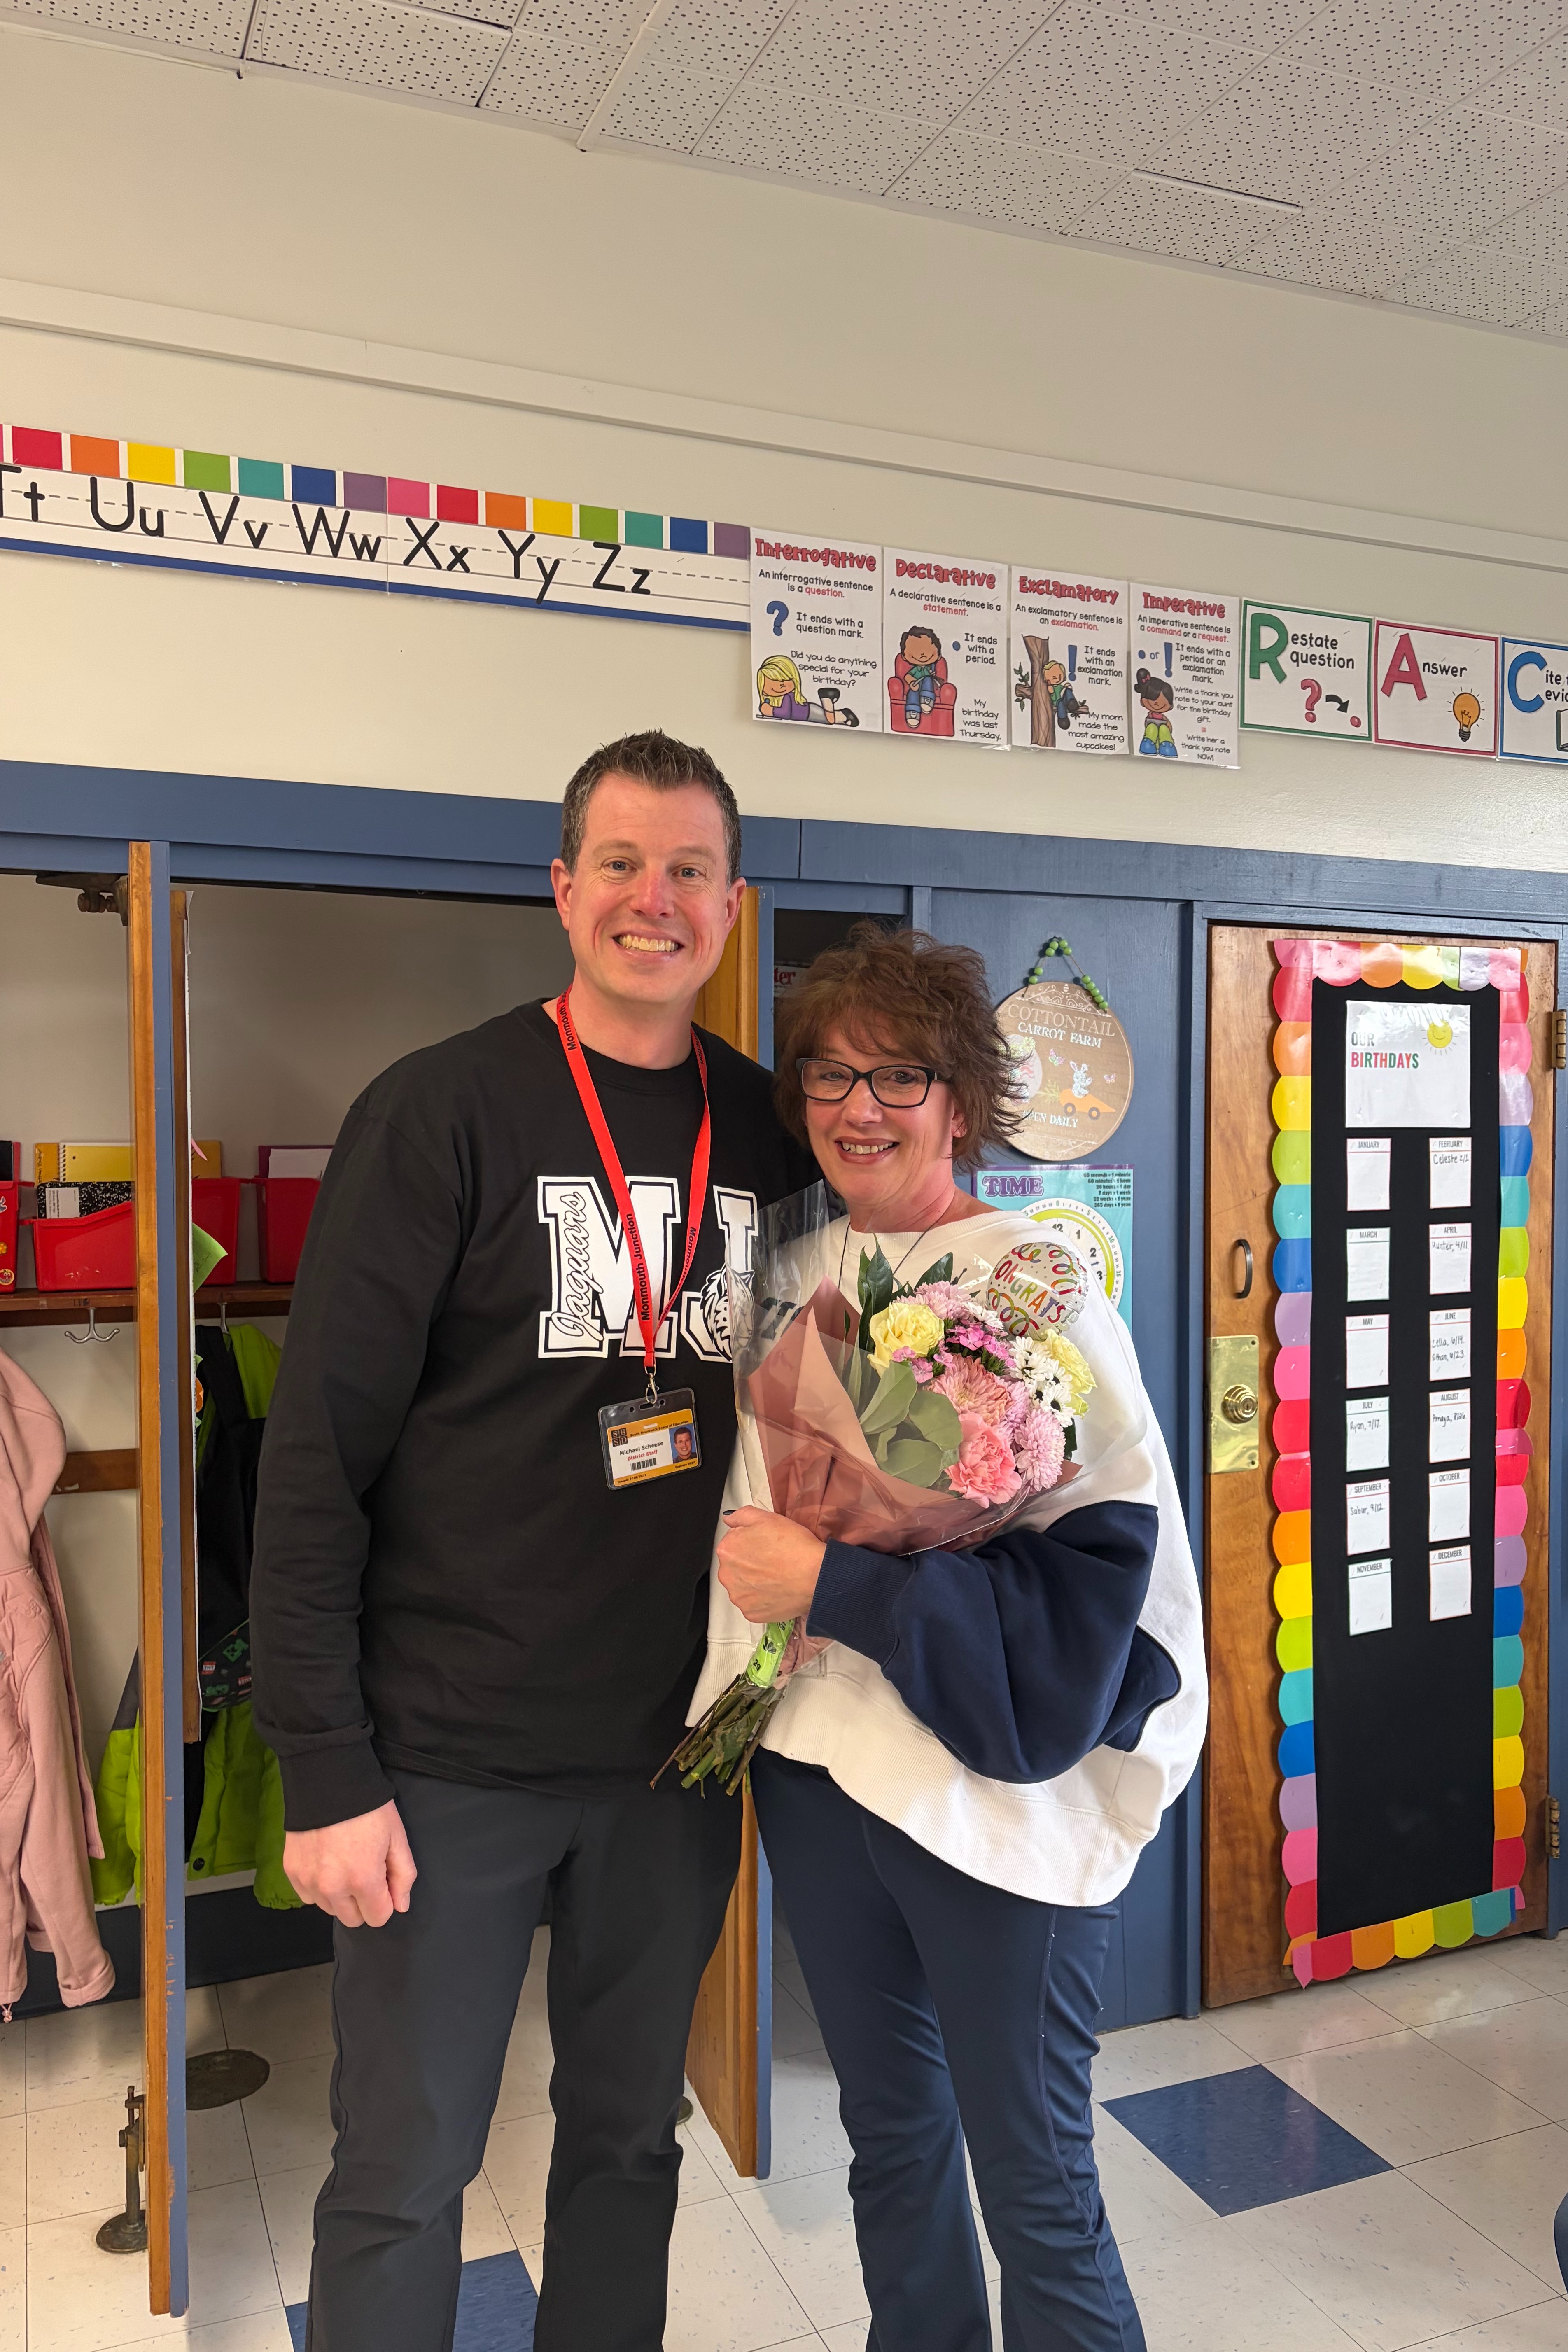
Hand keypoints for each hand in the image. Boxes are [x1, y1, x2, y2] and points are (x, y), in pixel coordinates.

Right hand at [283, 1800, 416, 1928]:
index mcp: (362, 1880)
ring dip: (339, 1895)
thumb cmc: (368, 1807)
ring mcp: (308, 1881)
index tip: (382, 1877)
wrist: (328, 1780)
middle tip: (364, 1869)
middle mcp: (332, 1888)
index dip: (385, 1899)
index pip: (378, 1917)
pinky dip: (318, 1886)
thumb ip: (403, 1876)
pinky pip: (308, 1896)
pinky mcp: (291, 1872)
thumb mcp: (397, 1837)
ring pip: (329, 1909)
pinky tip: (326, 1861)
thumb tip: (400, 1906)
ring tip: (344, 1862)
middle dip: (363, 1901)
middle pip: (353, 1919)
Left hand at [717, 1507, 825, 1625]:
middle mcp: (726, 1575)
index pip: (733, 1544)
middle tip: (773, 1561)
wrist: (815, 1575)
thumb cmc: (793, 1545)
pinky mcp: (750, 1613)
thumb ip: (742, 1516)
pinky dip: (762, 1599)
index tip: (766, 1545)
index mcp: (727, 1550)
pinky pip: (753, 1604)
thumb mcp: (768, 1518)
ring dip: (754, 1582)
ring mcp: (738, 1597)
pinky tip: (777, 1590)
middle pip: (735, 1567)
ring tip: (776, 1577)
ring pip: (743, 1587)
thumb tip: (729, 1520)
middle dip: (749, 1564)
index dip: (751, 1543)